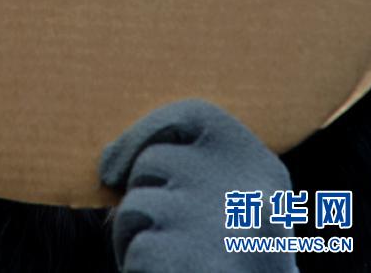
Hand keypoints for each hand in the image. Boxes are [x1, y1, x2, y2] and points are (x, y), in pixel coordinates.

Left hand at [100, 100, 298, 271]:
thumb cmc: (235, 263)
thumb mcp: (239, 209)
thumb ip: (197, 173)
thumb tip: (110, 163)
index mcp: (260, 167)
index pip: (191, 113)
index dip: (145, 130)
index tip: (115, 163)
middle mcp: (238, 185)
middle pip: (154, 162)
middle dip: (143, 195)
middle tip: (170, 236)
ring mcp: (209, 221)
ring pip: (135, 205)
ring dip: (134, 236)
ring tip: (174, 263)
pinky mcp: (180, 259)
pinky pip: (133, 247)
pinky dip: (137, 266)